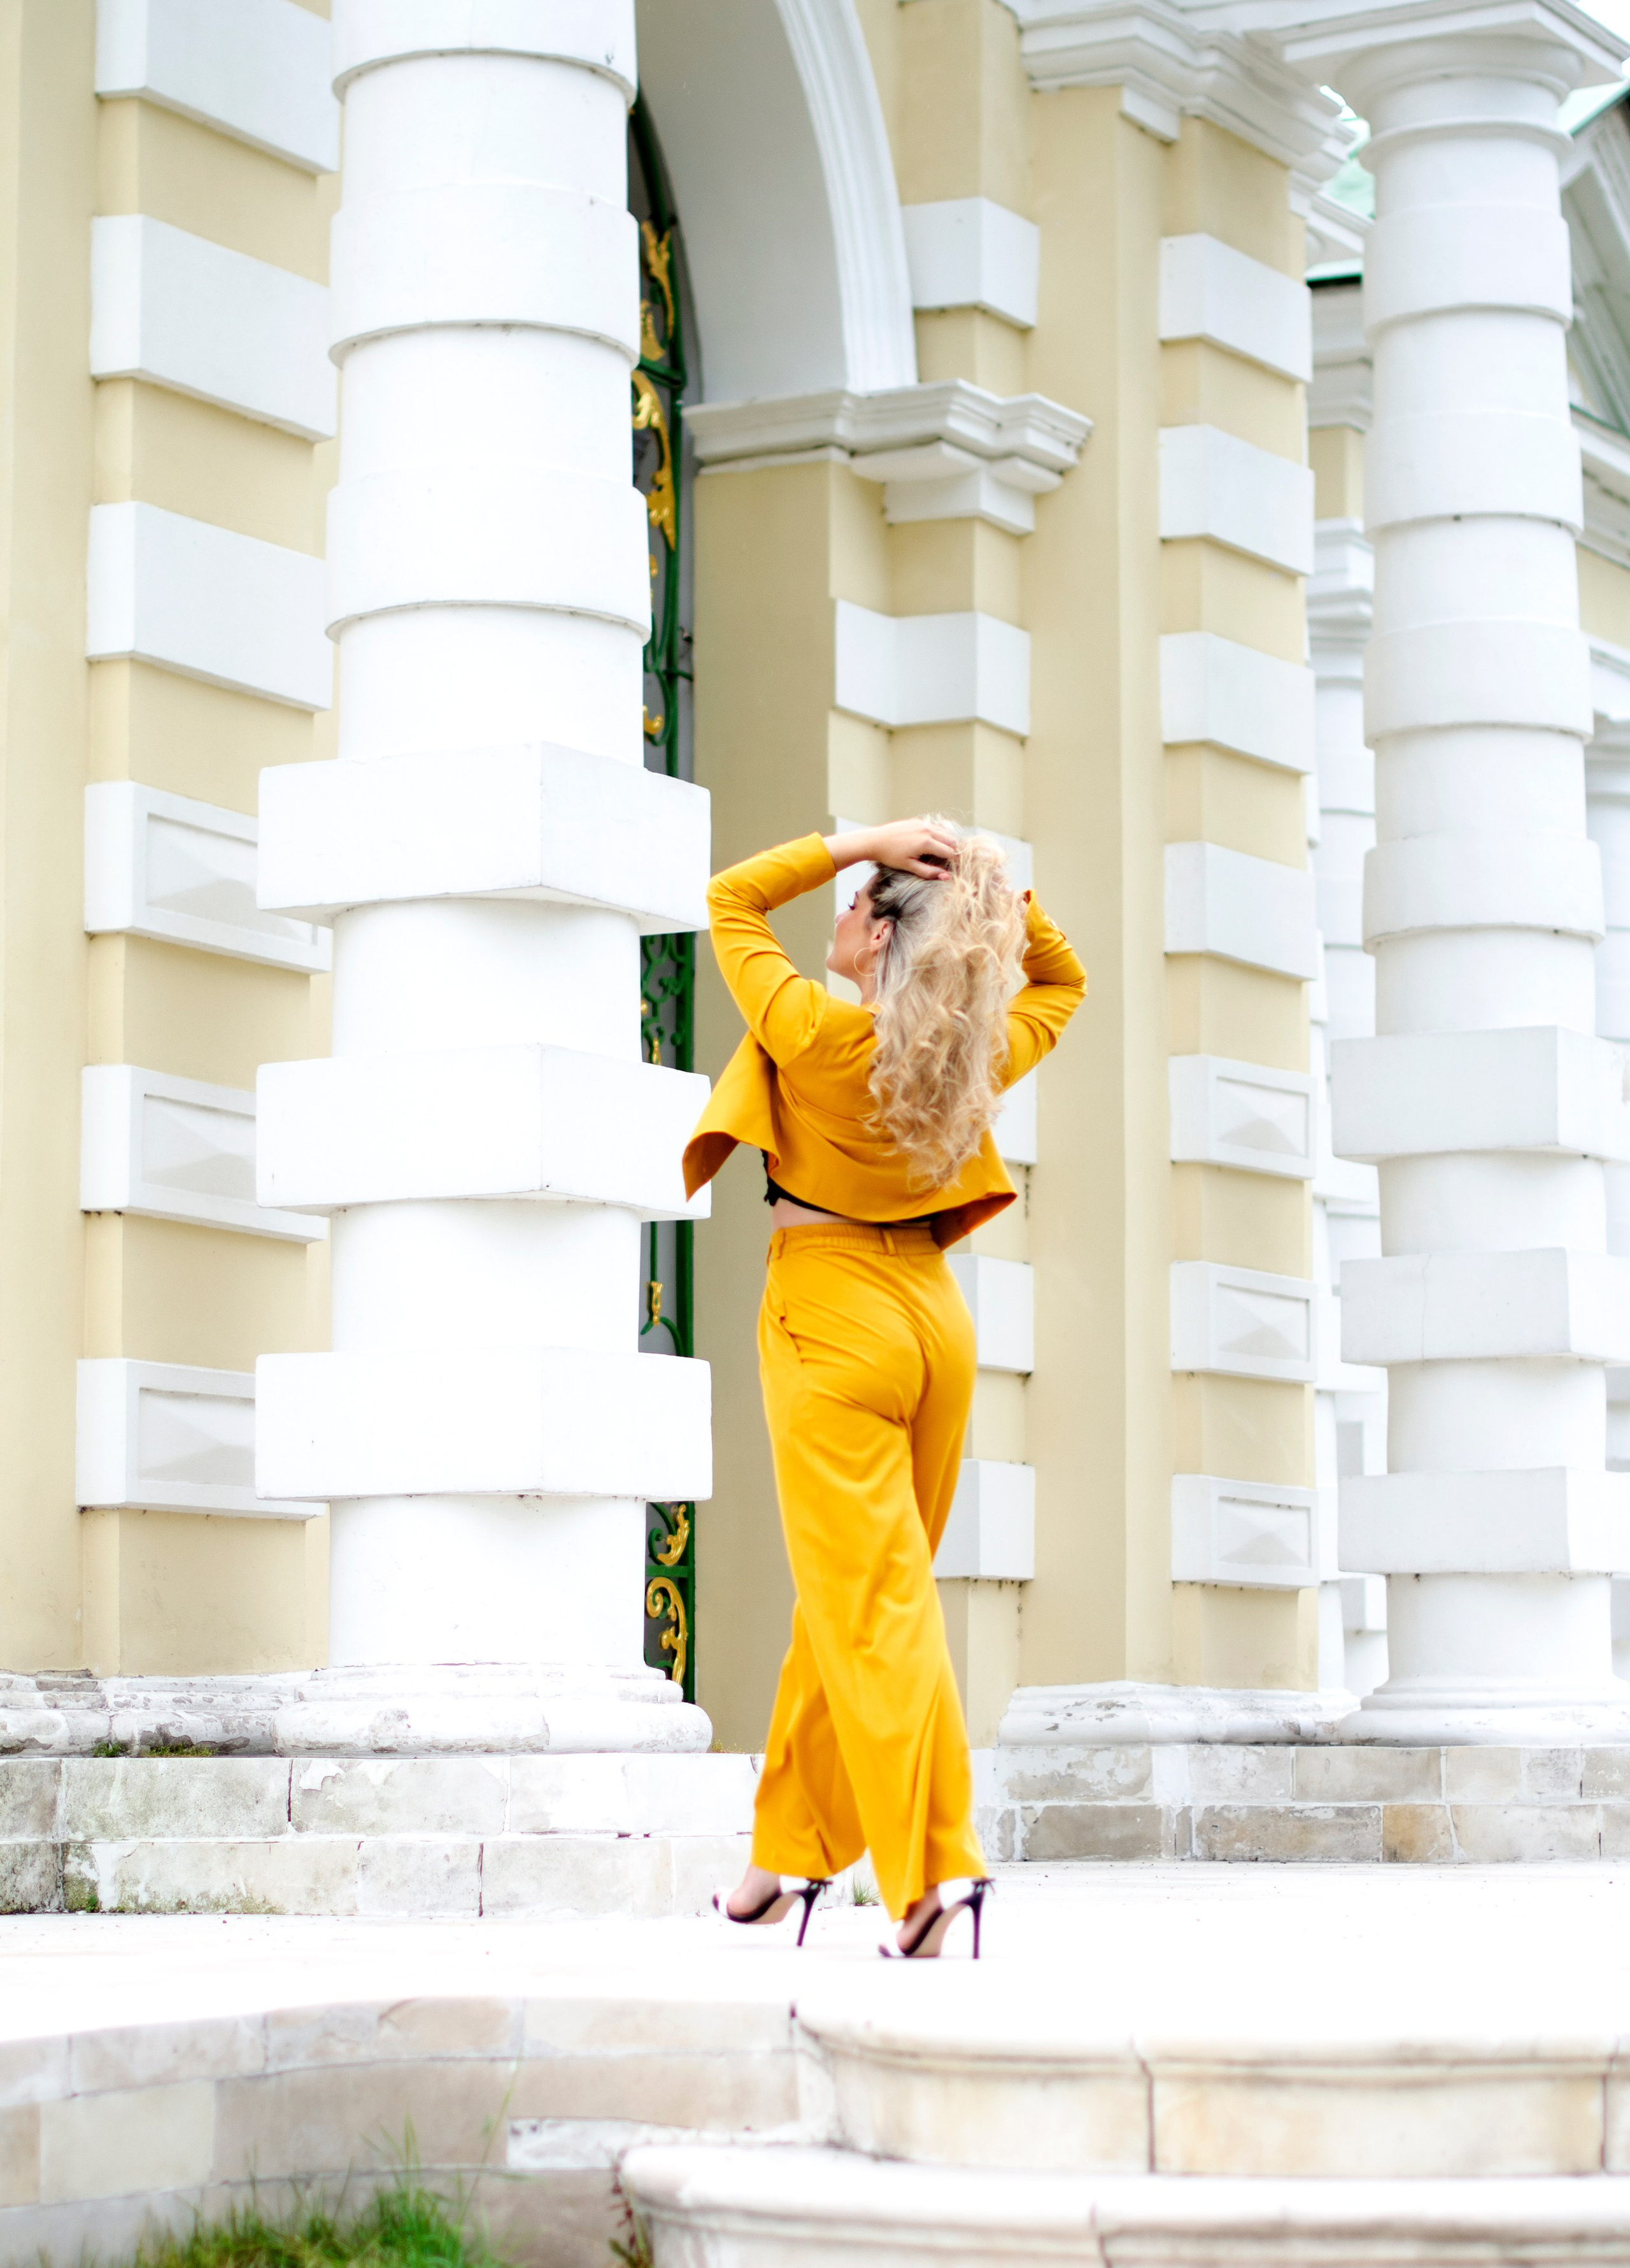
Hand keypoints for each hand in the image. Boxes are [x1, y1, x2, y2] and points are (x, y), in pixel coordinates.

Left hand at [824, 817, 958, 877]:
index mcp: (926, 842)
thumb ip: (928, 872)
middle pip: (951, 840)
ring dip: (947, 842)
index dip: (954, 861)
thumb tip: (946, 877)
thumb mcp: (909, 866)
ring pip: (944, 832)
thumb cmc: (890, 856)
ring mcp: (922, 823)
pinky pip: (934, 827)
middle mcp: (927, 830)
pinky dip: (938, 835)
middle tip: (950, 861)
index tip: (954, 868)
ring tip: (942, 854)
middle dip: (953, 850)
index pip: (950, 852)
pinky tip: (932, 844)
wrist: (875, 841)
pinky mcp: (917, 821)